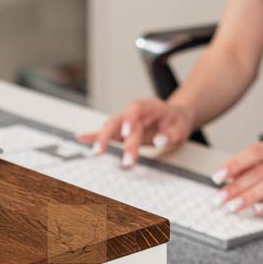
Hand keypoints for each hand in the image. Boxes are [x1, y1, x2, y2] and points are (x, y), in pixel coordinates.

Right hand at [76, 98, 194, 167]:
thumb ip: (170, 135)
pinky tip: (82, 137)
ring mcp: (126, 121)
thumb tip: (160, 141)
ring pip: (110, 126)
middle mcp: (135, 113)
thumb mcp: (181, 129)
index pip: (136, 108)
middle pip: (119, 120)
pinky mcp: (122, 131)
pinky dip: (94, 135)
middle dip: (114, 137)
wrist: (175, 118)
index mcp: (150, 107)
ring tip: (98, 152)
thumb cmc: (176, 123)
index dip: (129, 119)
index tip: (126, 134)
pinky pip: (106, 132)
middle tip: (117, 156)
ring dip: (103, 139)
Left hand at [216, 137, 262, 215]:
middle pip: (260, 170)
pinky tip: (258, 211)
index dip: (234, 165)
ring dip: (249, 197)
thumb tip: (229, 182)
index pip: (254, 152)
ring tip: (233, 208)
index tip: (217, 178)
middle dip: (236, 186)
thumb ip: (261, 168)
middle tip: (220, 199)